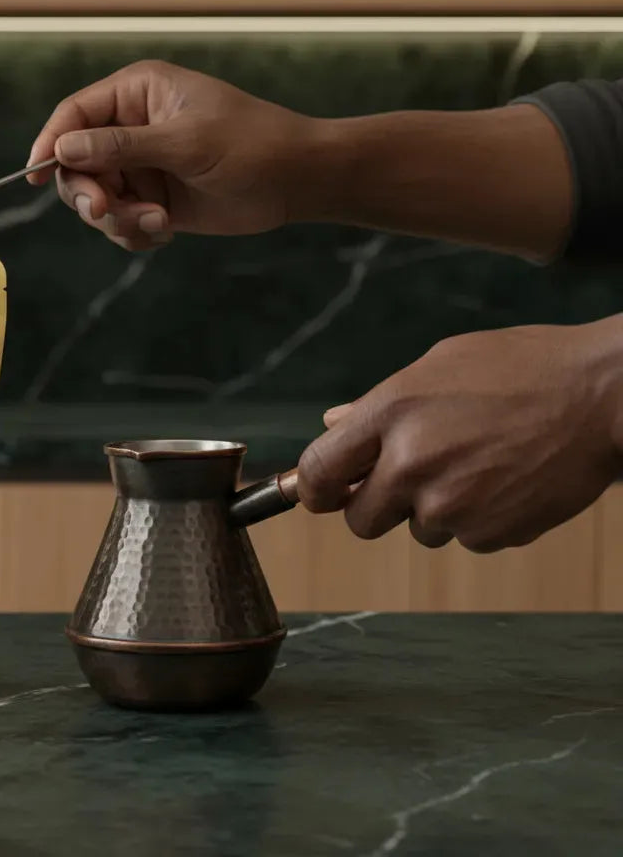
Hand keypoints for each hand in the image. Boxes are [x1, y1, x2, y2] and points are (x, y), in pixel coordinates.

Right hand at [27, 60, 324, 250]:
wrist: (296, 180)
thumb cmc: (250, 144)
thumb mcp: (185, 142)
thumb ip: (121, 147)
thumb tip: (62, 149)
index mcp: (136, 94)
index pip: (74, 115)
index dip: (49, 143)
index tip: (35, 175)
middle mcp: (131, 129)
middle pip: (76, 164)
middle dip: (88, 193)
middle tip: (108, 212)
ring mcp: (142, 167)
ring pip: (97, 200)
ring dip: (118, 220)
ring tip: (158, 224)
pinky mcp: (153, 201)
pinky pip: (121, 224)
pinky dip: (134, 234)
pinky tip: (166, 233)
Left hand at [296, 317, 622, 552]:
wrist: (602, 397)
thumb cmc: (520, 369)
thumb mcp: (438, 365)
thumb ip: (378, 404)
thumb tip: (332, 425)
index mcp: (391, 414)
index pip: (319, 470)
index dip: (310, 489)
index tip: (317, 494)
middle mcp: (413, 465)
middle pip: (360, 521)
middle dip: (375, 507)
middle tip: (406, 479)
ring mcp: (453, 505)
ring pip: (418, 530)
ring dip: (434, 509)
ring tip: (476, 462)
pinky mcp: (491, 534)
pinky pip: (464, 538)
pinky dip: (477, 519)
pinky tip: (503, 479)